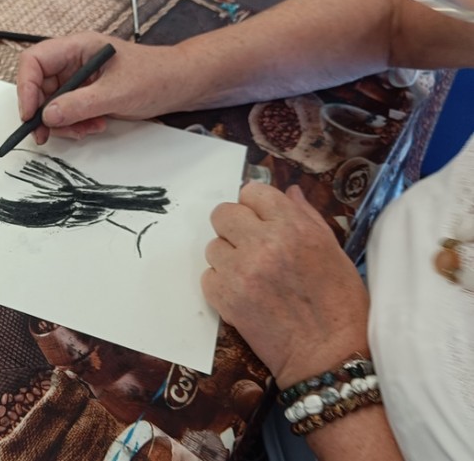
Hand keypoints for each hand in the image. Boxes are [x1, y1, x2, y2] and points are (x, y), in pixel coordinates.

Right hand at [16, 32, 188, 143]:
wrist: (182, 84)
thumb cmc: (157, 76)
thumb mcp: (116, 92)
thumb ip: (79, 105)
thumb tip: (47, 116)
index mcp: (78, 46)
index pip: (34, 61)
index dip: (26, 87)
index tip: (30, 114)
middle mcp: (74, 61)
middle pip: (39, 85)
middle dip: (43, 112)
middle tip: (47, 134)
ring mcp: (81, 79)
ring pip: (52, 104)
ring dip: (63, 122)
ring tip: (86, 128)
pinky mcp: (88, 96)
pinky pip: (68, 112)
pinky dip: (75, 125)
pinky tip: (93, 126)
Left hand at [202, 183, 369, 387]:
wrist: (329, 355)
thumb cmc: (340, 304)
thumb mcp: (333, 250)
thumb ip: (306, 216)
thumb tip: (289, 192)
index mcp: (294, 227)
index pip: (252, 192)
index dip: (255, 206)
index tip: (261, 220)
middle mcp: (264, 243)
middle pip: (223, 214)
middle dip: (234, 228)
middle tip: (250, 247)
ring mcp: (241, 271)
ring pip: (213, 246)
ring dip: (228, 258)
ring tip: (253, 277)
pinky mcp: (225, 298)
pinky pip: (207, 277)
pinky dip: (221, 285)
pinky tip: (244, 295)